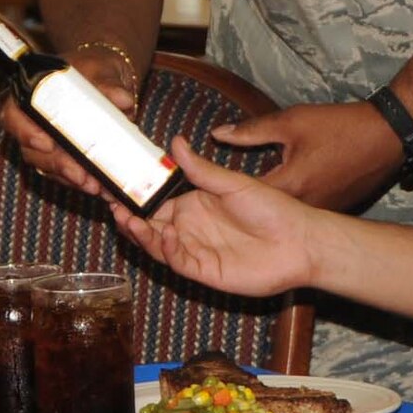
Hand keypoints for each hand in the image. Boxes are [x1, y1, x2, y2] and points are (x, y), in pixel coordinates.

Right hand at [0, 48, 138, 197]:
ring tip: (95, 186)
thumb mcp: (102, 68)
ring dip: (71, 178)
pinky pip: (67, 173)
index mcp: (31, 96)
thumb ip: (108, 82)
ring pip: (49, 166)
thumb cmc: (95, 68)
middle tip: (81, 175)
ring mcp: (48, 142)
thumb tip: (122, 99)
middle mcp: (34, 122)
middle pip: (33, 150)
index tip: (46, 143)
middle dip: (57, 165)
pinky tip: (102, 187)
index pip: (15, 116)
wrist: (107, 78)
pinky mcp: (64, 156)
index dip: (25, 132)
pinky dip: (83, 181)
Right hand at [108, 137, 318, 295]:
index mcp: (194, 203)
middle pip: (150, 225)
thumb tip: (175, 141)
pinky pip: (177, 261)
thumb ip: (200, 169)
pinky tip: (162, 234)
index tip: (116, 190)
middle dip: (130, 218)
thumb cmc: (272, 208)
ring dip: (141, 234)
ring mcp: (195, 250)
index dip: (135, 198)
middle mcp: (190, 227)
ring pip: (157, 245)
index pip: (156, 202)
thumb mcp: (233, 183)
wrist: (299, 241)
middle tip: (113, 207)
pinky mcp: (203, 271)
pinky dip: (165, 249)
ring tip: (127, 220)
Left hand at [211, 101, 400, 210]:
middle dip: (238, 205)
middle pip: (259, 212)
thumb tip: (218, 135)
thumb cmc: (342, 126)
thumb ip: (251, 131)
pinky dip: (288, 202)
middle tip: (215, 199)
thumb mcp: (291, 121)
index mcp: (287, 185)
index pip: (240, 198)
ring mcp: (320, 209)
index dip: (218, 195)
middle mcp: (302, 205)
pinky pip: (301, 208)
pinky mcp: (333, 206)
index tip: (198, 192)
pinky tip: (284, 192)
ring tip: (245, 198)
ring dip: (264, 206)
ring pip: (280, 212)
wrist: (389, 135)